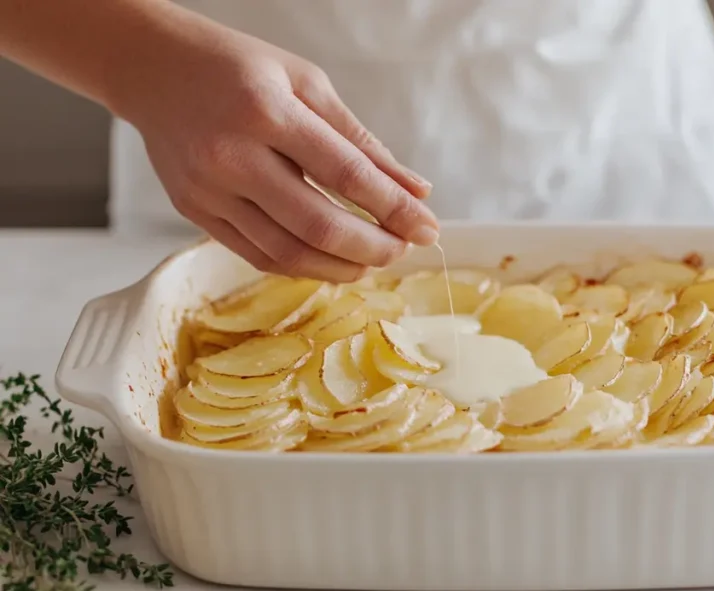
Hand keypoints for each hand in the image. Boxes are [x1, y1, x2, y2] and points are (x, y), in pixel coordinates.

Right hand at [114, 13, 436, 281]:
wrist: (151, 68)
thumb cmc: (237, 69)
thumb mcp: (307, 84)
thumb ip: (362, 142)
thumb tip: (417, 190)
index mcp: (266, 111)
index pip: (346, 175)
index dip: (395, 209)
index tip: (428, 227)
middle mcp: (231, 155)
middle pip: (318, 226)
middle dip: (374, 247)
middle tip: (403, 248)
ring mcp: (207, 189)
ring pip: (287, 253)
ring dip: (342, 267)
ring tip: (373, 260)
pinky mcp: (193, 211)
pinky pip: (258, 256)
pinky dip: (303, 266)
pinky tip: (331, 261)